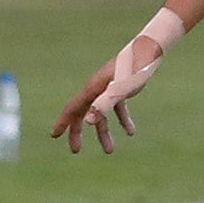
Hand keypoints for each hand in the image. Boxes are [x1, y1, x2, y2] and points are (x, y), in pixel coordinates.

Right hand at [51, 36, 162, 154]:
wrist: (149, 51)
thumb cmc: (134, 69)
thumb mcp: (120, 89)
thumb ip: (104, 104)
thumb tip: (86, 122)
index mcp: (93, 90)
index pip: (73, 109)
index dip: (63, 123)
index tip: (54, 136)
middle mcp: (97, 90)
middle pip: (83, 114)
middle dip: (78, 133)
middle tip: (76, 151)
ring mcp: (109, 90)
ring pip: (102, 115)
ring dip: (104, 133)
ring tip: (110, 151)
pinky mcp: (121, 90)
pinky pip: (118, 109)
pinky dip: (122, 120)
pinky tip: (130, 132)